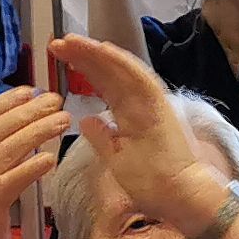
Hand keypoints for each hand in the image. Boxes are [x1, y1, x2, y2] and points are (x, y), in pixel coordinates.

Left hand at [49, 33, 228, 237]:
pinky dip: (121, 63)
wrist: (181, 197)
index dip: (83, 69)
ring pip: (121, 70)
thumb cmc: (153, 184)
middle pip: (109, 73)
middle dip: (83, 56)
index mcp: (129, 115)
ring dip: (96, 54)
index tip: (59, 58)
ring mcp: (152, 103)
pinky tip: (101, 49)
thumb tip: (86, 120)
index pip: (104, 85)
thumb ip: (102, 138)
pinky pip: (139, 78)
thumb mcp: (116, 160)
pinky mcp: (160, 107)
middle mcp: (140, 104)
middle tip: (57, 43)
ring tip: (70, 41)